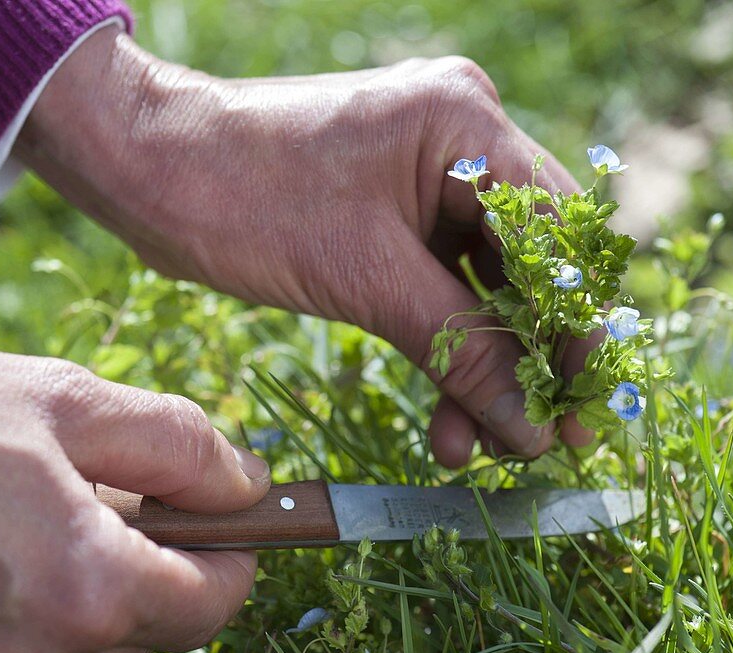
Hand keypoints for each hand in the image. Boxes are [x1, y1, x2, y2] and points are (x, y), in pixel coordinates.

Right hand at [0, 326, 269, 652]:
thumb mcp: (64, 400)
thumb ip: (178, 448)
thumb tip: (244, 483)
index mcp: (84, 592)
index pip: (212, 602)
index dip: (231, 554)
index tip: (221, 517)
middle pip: (141, 628)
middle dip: (144, 564)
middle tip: (104, 491)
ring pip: (67, 648)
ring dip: (71, 588)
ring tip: (19, 510)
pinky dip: (2, 613)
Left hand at [17, 27, 594, 467]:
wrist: (147, 173)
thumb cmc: (244, 199)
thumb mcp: (363, 278)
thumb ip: (460, 348)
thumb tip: (534, 426)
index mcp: (465, 125)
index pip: (558, 233)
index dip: (577, 323)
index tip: (586, 400)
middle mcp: (457, 143)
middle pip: (526, 266)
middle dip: (530, 357)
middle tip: (549, 440)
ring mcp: (421, 182)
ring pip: (480, 289)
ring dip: (482, 369)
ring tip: (478, 447)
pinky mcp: (386, 219)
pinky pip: (435, 291)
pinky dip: (441, 351)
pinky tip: (447, 421)